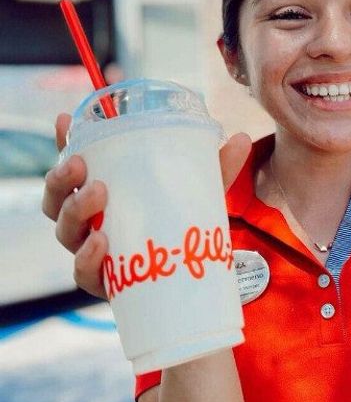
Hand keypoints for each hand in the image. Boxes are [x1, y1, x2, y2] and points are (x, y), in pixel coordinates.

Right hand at [42, 112, 250, 297]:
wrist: (189, 280)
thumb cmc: (182, 226)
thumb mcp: (200, 193)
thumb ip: (218, 168)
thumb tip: (243, 138)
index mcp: (103, 193)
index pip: (74, 166)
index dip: (63, 142)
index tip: (63, 119)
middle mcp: (88, 222)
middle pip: (56, 199)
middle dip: (60, 178)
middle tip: (81, 165)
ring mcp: (91, 252)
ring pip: (65, 231)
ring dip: (75, 209)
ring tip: (99, 194)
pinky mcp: (103, 282)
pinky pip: (83, 272)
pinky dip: (87, 258)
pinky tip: (101, 242)